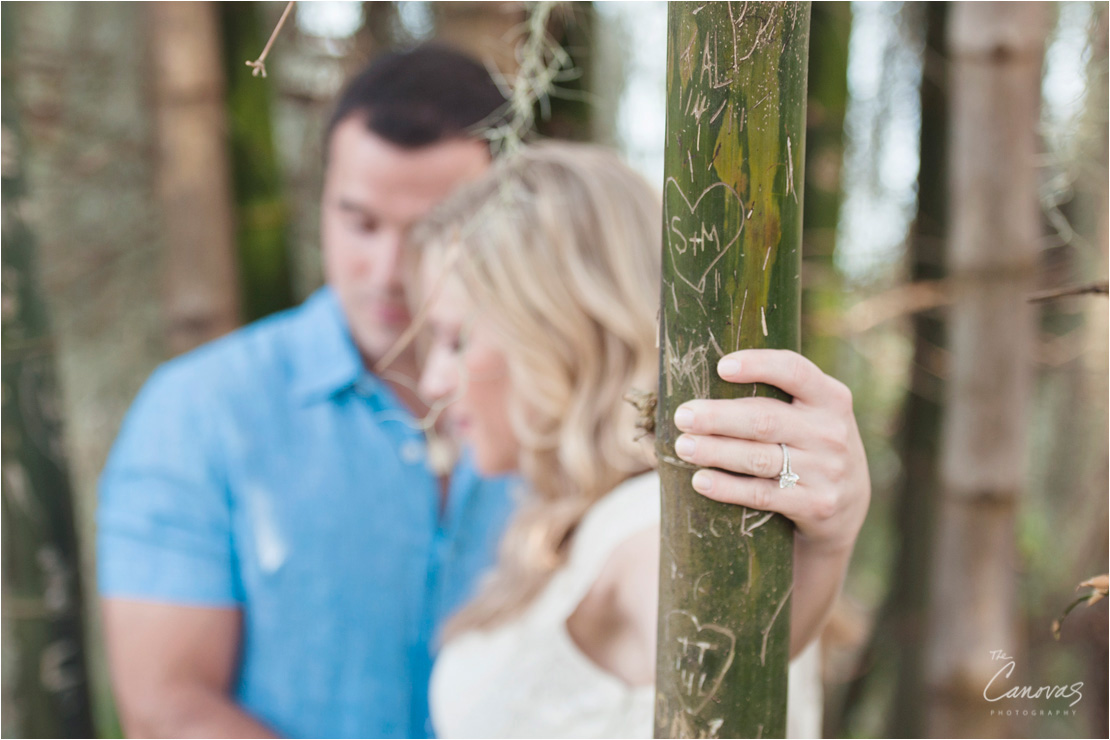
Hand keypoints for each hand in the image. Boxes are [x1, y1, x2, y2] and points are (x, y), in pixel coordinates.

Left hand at [671, 349, 869, 553]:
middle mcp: (831, 432)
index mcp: (830, 398)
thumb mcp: (813, 413)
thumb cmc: (812, 444)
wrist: (849, 504)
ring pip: (759, 459)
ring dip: (715, 452)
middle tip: (683, 416)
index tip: (721, 366)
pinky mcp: (815, 505)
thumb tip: (710, 375)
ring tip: (683, 447)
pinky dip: (727, 488)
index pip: (794, 372)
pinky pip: (762, 495)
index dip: (758, 365)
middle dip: (718, 417)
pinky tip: (700, 480)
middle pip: (766, 420)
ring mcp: (826, 471)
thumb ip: (779, 394)